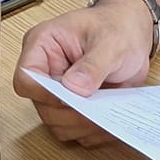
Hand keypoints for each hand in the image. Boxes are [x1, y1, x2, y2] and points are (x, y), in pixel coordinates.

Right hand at [12, 0, 155, 145]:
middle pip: (43, 106)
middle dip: (71, 114)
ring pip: (58, 124)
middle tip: (97, 111)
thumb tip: (74, 87)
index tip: (71, 98)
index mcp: (43, 44)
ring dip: (82, 126)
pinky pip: (76, 131)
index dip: (45, 93)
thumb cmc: (117, 27)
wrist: (132, 32)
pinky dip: (93, 132)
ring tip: (107, 116)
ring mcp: (58, 92)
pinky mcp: (73, 107)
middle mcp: (46, 70)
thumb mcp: (111, 42)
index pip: (26, 77)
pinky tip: (110, 122)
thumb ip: (93, 64)